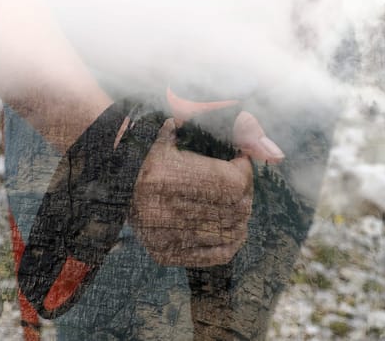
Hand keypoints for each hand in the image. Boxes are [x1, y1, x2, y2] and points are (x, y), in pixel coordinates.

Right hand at [130, 91, 283, 266]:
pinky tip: (235, 229)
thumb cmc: (148, 152)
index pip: (231, 184)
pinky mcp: (165, 253)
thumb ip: (225, 130)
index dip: (244, 172)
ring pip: (230, 232)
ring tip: (236, 202)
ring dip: (241, 216)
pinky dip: (233, 242)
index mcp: (165, 177)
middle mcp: (163, 210)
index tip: (240, 161)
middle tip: (239, 181)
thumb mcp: (176, 131)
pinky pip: (216, 255)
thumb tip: (270, 150)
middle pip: (235, 209)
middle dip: (245, 192)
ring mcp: (164, 236)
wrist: (113, 182)